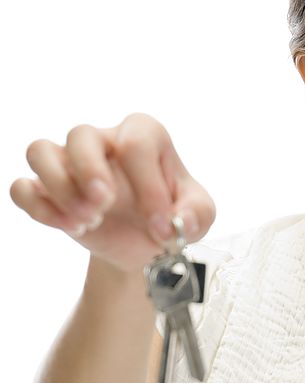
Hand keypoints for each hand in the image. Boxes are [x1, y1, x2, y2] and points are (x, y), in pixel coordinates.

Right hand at [10, 113, 216, 272]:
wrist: (143, 243)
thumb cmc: (171, 217)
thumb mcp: (198, 216)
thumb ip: (198, 214)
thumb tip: (180, 223)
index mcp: (144, 137)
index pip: (136, 144)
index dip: (149, 189)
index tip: (161, 227)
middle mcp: (103, 142)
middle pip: (80, 134)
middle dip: (90, 174)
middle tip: (105, 208)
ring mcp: (71, 164)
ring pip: (40, 151)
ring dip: (59, 190)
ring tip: (86, 223)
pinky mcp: (49, 190)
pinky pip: (23, 187)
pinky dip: (38, 207)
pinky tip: (67, 227)